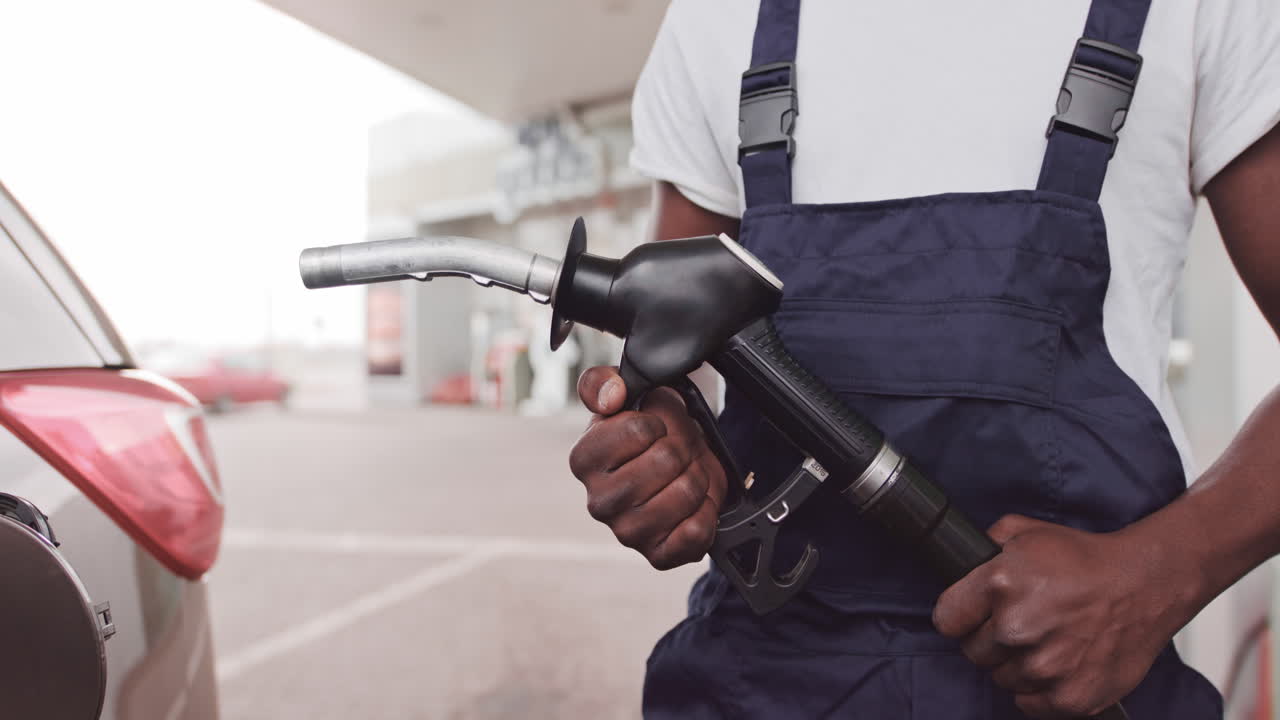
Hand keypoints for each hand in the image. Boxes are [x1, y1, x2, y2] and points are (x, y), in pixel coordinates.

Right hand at [569, 366, 726, 568]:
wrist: (678, 465)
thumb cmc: (648, 434)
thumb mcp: (625, 394)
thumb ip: (604, 383)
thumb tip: (612, 395)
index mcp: (584, 460)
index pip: (640, 429)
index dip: (658, 422)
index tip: (653, 429)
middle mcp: (599, 502)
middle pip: (667, 460)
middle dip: (683, 448)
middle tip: (676, 451)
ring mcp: (627, 532)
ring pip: (686, 493)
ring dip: (696, 476)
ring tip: (684, 474)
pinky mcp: (657, 555)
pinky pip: (696, 531)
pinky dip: (706, 511)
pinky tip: (692, 503)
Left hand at [932, 514, 1201, 717]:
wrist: (1146, 583)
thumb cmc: (1086, 559)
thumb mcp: (1025, 531)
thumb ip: (985, 546)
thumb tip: (959, 562)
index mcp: (998, 584)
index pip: (947, 620)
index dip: (961, 616)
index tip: (975, 614)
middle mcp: (1016, 628)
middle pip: (974, 652)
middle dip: (992, 639)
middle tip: (1023, 623)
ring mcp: (1044, 666)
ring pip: (1002, 678)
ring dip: (1018, 664)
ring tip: (1047, 639)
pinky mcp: (1070, 697)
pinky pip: (1028, 703)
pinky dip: (1040, 690)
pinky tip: (1058, 663)